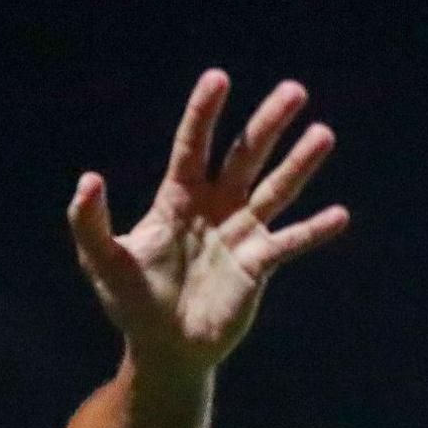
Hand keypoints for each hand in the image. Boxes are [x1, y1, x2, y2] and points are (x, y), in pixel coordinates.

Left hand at [68, 70, 346, 373]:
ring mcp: (240, 233)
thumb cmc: (131, 302)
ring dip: (299, 164)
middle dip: (267, 124)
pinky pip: (290, 242)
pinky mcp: (259, 264)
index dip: (203, 114)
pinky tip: (339, 215)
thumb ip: (90, 222)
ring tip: (323, 133)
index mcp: (178, 199)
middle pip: (244, 156)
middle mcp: (215, 207)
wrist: (164, 349)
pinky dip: (313, 230)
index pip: (192, 147)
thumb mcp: (102, 261)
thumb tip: (89, 180)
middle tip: (293, 91)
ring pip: (275, 189)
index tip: (218, 78)